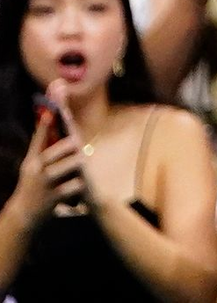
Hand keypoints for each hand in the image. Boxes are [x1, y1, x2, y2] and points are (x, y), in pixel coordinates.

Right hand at [12, 96, 88, 226]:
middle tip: (79, 142)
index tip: (51, 112)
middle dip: (73, 144)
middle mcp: (36, 171)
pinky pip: (74, 185)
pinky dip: (79, 183)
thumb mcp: (31, 166)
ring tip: (82, 163)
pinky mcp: (53, 198)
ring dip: (79, 163)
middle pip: (61, 149)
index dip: (45, 125)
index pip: (38, 139)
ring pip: (72, 164)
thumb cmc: (31, 184)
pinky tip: (80, 184)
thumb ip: (41, 147)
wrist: (23, 215)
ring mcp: (44, 184)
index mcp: (31, 161)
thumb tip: (50, 122)